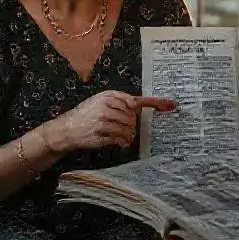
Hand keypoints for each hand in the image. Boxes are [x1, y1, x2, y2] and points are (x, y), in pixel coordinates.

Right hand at [44, 91, 176, 152]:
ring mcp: (103, 121)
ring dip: (128, 135)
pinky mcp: (100, 135)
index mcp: (108, 96)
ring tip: (124, 137)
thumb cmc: (88, 113)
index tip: (170, 105)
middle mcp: (106, 107)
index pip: (135, 100)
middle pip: (132, 118)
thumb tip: (140, 106)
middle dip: (132, 125)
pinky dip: (123, 142)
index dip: (154, 103)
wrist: (68, 128)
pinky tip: (121, 143)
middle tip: (126, 129)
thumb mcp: (102, 101)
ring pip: (127, 129)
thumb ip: (120, 102)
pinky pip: (120, 139)